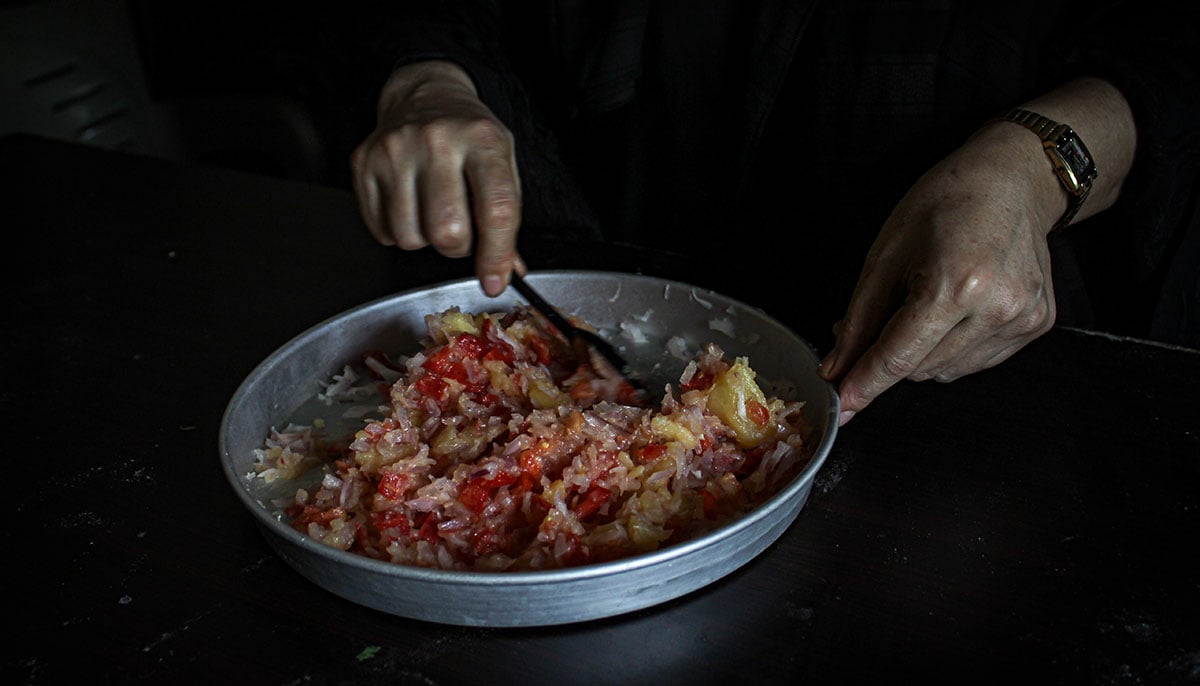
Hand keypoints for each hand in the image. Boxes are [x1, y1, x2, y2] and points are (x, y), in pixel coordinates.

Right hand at [351, 60, 521, 295]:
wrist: (425, 95)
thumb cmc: (469, 135)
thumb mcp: (501, 162)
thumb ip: (505, 216)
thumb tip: (504, 271)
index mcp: (482, 139)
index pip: (495, 210)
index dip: (496, 255)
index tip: (494, 280)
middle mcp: (437, 139)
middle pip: (447, 231)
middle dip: (458, 247)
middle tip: (461, 231)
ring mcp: (396, 149)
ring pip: (411, 238)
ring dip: (426, 240)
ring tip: (433, 212)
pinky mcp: (364, 162)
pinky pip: (382, 231)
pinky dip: (399, 231)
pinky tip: (409, 204)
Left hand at [819, 78, 1135, 425]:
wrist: (1015, 178)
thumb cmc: (946, 202)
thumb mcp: (886, 253)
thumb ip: (860, 318)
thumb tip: (837, 367)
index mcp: (956, 283)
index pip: (899, 356)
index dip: (865, 383)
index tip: (842, 407)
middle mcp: (997, 308)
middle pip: (920, 369)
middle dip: (890, 355)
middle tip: (881, 316)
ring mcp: (1023, 319)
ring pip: (946, 372)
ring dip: (921, 353)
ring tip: (924, 302)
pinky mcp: (1037, 325)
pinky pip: (975, 362)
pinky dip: (951, 348)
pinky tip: (955, 310)